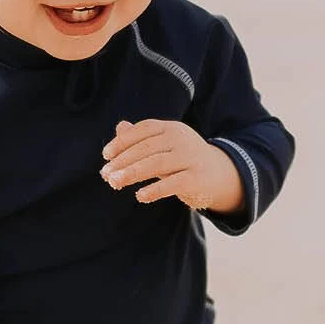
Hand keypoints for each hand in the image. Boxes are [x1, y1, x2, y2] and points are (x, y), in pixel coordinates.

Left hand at [100, 119, 244, 212]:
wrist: (219, 174)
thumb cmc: (183, 159)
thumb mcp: (164, 145)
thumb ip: (142, 138)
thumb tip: (120, 127)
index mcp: (171, 128)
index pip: (143, 130)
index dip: (123, 141)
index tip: (106, 155)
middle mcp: (181, 140)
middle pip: (146, 148)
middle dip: (123, 161)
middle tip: (105, 174)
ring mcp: (190, 158)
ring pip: (156, 164)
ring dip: (132, 173)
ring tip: (114, 182)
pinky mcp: (197, 178)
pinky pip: (173, 183)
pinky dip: (155, 190)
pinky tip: (139, 196)